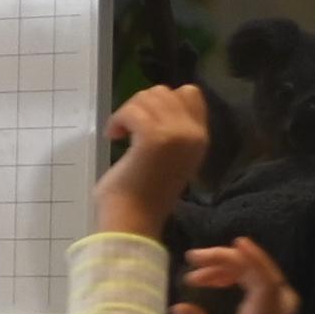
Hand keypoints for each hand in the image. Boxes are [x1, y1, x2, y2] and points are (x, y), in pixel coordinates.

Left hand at [96, 83, 212, 235]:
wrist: (133, 221)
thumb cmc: (142, 197)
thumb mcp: (168, 158)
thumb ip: (171, 133)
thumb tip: (154, 106)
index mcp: (200, 138)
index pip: (190, 94)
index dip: (162, 101)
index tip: (144, 122)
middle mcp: (194, 133)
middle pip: (166, 92)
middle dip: (140, 105)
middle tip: (126, 129)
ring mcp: (176, 134)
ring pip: (148, 97)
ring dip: (127, 111)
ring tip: (119, 134)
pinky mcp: (154, 138)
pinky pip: (132, 110)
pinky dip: (118, 119)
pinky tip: (114, 136)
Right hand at [171, 235, 300, 313]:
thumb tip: (178, 306)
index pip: (263, 280)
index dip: (252, 259)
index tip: (236, 243)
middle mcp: (278, 306)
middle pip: (256, 271)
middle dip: (224, 260)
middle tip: (192, 259)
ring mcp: (278, 304)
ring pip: (254, 273)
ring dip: (225, 268)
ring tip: (194, 276)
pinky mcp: (273, 304)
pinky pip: (256, 279)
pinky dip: (234, 275)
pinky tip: (213, 280)